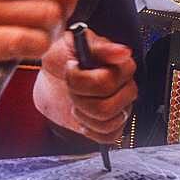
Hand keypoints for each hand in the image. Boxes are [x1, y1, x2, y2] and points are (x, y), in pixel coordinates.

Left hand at [35, 28, 137, 143]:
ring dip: (83, 113)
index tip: (71, 67)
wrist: (52, 76)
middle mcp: (127, 87)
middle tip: (72, 86)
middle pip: (105, 108)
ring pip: (106, 123)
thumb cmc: (64, 57)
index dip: (80, 80)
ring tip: (77, 100)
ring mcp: (122, 107)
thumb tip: (122, 52)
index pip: (105, 84)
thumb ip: (99, 47)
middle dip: (79, 98)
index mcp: (122, 65)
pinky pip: (109, 136)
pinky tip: (83, 117)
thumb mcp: (74, 43)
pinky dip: (90, 130)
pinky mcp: (114, 124)